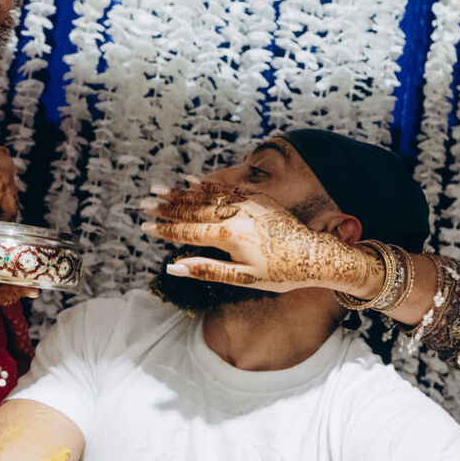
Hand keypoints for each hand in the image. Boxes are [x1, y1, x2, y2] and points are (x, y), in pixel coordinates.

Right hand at [140, 183, 380, 295]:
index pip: (188, 232)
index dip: (165, 230)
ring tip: (159, 189)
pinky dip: (207, 185)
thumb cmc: (281, 274)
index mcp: (229, 238)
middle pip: (193, 210)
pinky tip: (192, 181)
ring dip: (181, 193)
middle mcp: (236, 216)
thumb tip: (173, 268)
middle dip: (166, 207)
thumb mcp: (242, 280)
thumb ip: (207, 270)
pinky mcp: (257, 198)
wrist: (317, 256)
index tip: (144, 226)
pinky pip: (226, 189)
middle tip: (143, 203)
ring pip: (206, 196)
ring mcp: (247, 204)